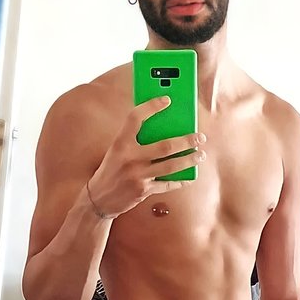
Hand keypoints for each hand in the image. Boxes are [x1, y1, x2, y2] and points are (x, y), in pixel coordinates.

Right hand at [86, 96, 205, 217]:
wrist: (99, 198)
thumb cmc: (111, 169)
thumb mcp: (117, 150)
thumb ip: (134, 139)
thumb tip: (163, 127)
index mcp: (120, 143)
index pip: (135, 118)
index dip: (151, 106)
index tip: (167, 100)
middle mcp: (129, 158)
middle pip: (165, 146)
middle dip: (186, 141)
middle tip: (199, 137)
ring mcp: (137, 176)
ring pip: (171, 166)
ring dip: (189, 160)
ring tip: (200, 155)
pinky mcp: (143, 191)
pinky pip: (167, 184)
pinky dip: (180, 180)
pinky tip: (189, 176)